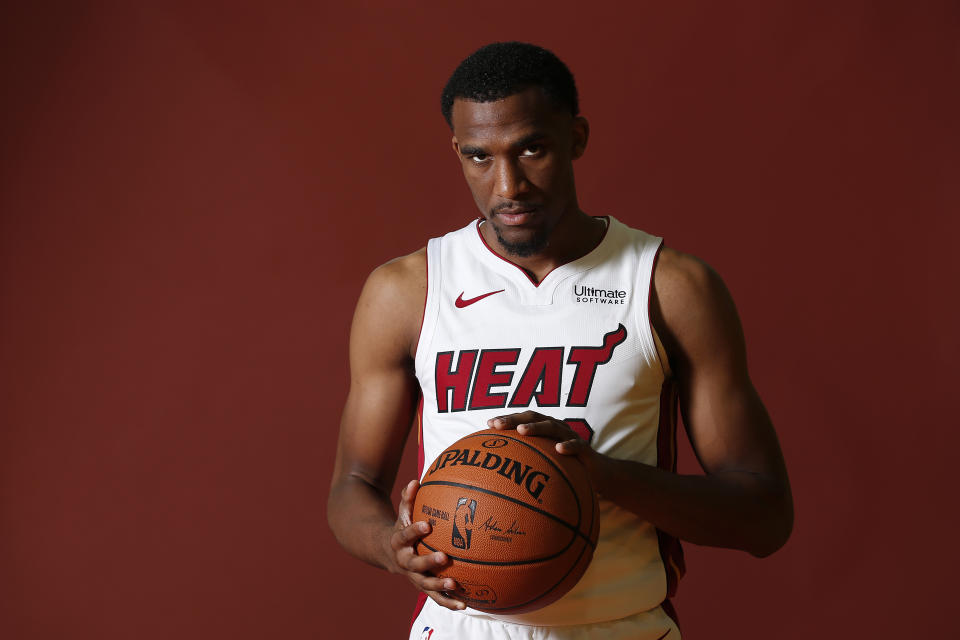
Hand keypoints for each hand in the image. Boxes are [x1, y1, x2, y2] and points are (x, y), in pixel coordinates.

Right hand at [388, 479, 464, 610]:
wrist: (388, 552)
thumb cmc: (402, 527)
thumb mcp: (402, 512)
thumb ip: (407, 498)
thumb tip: (415, 481)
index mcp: (398, 542)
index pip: (405, 535)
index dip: (414, 530)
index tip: (427, 525)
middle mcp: (404, 561)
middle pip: (415, 563)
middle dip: (428, 562)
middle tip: (444, 558)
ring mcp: (413, 576)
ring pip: (425, 584)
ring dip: (439, 587)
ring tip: (455, 585)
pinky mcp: (423, 586)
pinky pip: (436, 597)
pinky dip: (449, 601)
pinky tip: (465, 604)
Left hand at [486, 411, 601, 478]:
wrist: (598, 474)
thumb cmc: (566, 467)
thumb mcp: (545, 464)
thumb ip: (528, 462)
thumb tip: (499, 475)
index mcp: (545, 429)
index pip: (523, 419)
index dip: (507, 419)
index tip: (489, 424)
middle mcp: (556, 428)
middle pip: (534, 418)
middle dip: (515, 420)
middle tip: (498, 425)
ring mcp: (570, 436)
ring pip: (553, 427)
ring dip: (537, 427)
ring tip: (522, 431)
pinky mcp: (585, 449)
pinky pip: (577, 445)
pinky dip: (568, 445)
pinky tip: (559, 450)